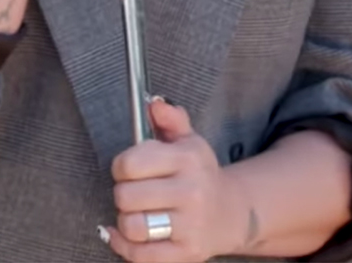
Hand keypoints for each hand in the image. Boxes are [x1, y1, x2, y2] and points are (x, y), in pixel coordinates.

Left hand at [102, 98, 250, 262]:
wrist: (230, 213)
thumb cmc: (199, 175)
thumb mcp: (189, 141)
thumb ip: (170, 119)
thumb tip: (154, 104)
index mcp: (188, 159)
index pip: (131, 163)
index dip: (121, 166)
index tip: (128, 169)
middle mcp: (192, 192)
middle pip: (126, 196)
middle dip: (123, 194)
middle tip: (134, 193)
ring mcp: (190, 226)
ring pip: (132, 226)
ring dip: (126, 221)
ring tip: (137, 214)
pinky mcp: (186, 253)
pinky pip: (140, 255)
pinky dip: (124, 246)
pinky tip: (126, 235)